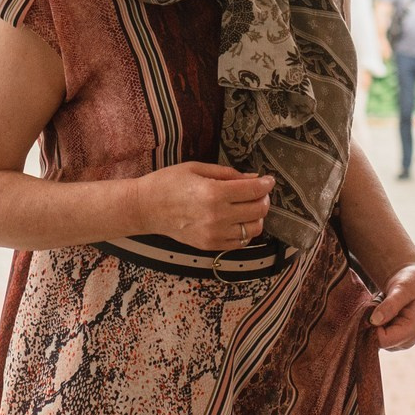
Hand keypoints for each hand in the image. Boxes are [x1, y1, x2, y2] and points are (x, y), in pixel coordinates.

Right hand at [139, 162, 271, 250]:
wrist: (145, 208)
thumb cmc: (168, 183)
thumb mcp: (197, 169)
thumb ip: (227, 174)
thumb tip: (253, 178)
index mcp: (214, 193)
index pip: (253, 191)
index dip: (266, 184)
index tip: (269, 180)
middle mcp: (217, 216)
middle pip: (258, 210)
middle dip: (263, 199)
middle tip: (259, 192)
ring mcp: (214, 234)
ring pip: (253, 230)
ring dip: (257, 217)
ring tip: (249, 207)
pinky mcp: (209, 245)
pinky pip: (239, 243)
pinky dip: (245, 232)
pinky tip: (237, 221)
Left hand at [369, 262, 414, 350]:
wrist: (412, 283)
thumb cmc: (410, 283)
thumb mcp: (402, 289)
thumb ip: (391, 304)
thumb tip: (375, 320)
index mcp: (413, 330)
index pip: (384, 340)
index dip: (372, 327)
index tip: (370, 309)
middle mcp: (407, 341)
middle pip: (377, 342)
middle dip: (371, 325)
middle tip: (375, 306)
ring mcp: (399, 342)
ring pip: (374, 340)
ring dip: (371, 324)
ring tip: (379, 308)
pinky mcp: (392, 340)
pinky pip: (374, 337)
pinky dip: (373, 325)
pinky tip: (379, 314)